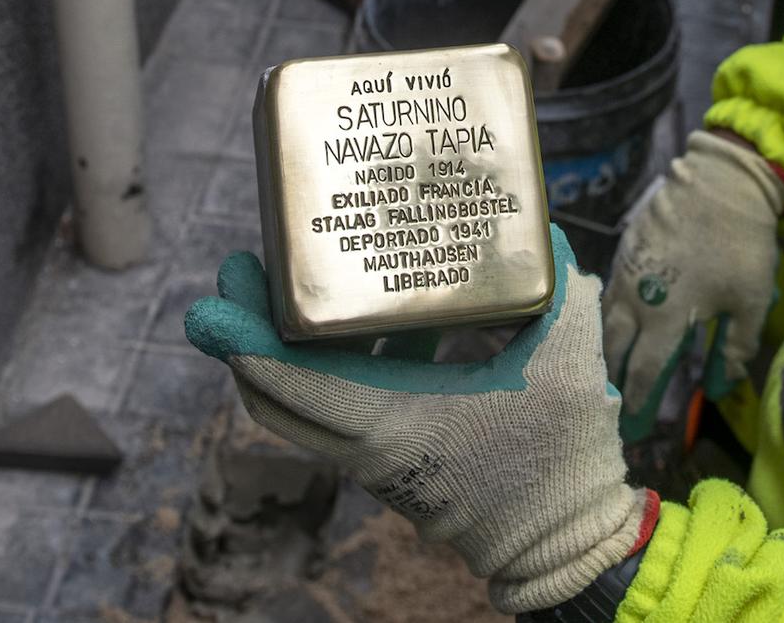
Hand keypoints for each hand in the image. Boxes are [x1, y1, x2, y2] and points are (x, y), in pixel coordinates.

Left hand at [184, 225, 645, 612]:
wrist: (562, 544)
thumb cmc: (560, 458)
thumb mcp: (569, 362)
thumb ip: (562, 294)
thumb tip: (552, 238)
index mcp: (396, 424)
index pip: (296, 387)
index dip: (248, 346)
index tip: (214, 306)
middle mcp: (370, 448)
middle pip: (276, 397)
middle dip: (245, 337)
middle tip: (238, 274)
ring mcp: (377, 459)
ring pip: (303, 405)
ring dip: (283, 349)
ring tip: (285, 285)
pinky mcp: (393, 461)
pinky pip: (339, 409)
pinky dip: (332, 365)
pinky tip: (377, 317)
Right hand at [601, 131, 783, 440]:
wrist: (721, 180)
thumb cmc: (742, 244)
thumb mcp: (752, 302)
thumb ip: (736, 348)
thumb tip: (720, 386)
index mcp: (666, 317)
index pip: (643, 372)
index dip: (636, 403)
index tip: (632, 428)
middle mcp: (635, 299)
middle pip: (612, 351)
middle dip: (611, 381)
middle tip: (612, 404)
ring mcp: (625, 272)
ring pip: (603, 322)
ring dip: (605, 350)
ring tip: (608, 370)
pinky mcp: (624, 250)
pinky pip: (607, 294)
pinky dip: (607, 318)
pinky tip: (614, 325)